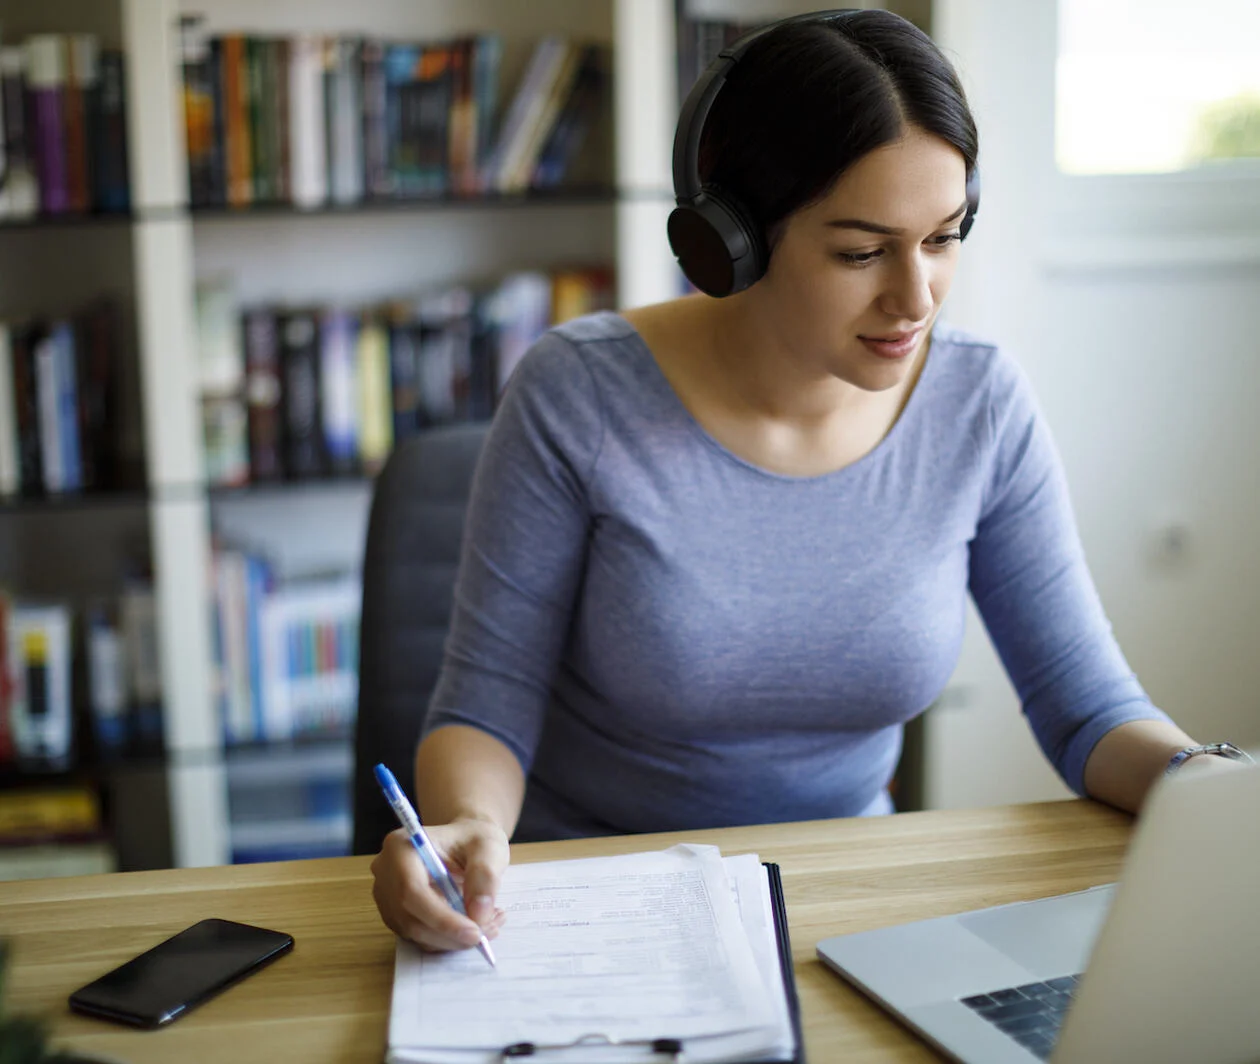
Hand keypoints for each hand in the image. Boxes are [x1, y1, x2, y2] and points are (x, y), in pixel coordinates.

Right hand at [371, 817, 509, 952]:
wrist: (465, 841)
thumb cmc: (472, 838)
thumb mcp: (488, 847)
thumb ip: (484, 876)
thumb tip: (478, 916)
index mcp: (401, 847)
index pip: (412, 892)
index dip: (442, 919)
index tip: (474, 932)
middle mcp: (386, 873)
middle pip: (411, 918)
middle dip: (452, 933)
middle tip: (489, 931)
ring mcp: (388, 896)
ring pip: (416, 933)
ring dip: (453, 939)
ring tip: (489, 924)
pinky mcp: (397, 915)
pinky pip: (420, 936)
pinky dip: (448, 938)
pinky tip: (474, 925)